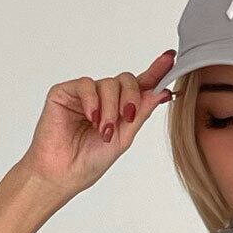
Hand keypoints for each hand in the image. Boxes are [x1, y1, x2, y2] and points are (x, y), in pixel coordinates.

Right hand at [20, 49, 178, 197]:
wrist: (63, 174)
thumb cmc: (89, 161)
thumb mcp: (123, 138)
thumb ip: (141, 113)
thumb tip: (162, 92)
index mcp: (119, 109)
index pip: (140, 86)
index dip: (155, 72)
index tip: (170, 59)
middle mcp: (103, 98)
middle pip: (126, 80)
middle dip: (131, 97)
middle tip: (127, 117)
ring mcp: (84, 94)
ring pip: (108, 83)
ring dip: (110, 108)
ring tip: (102, 130)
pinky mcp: (65, 92)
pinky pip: (86, 85)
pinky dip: (92, 101)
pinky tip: (91, 118)